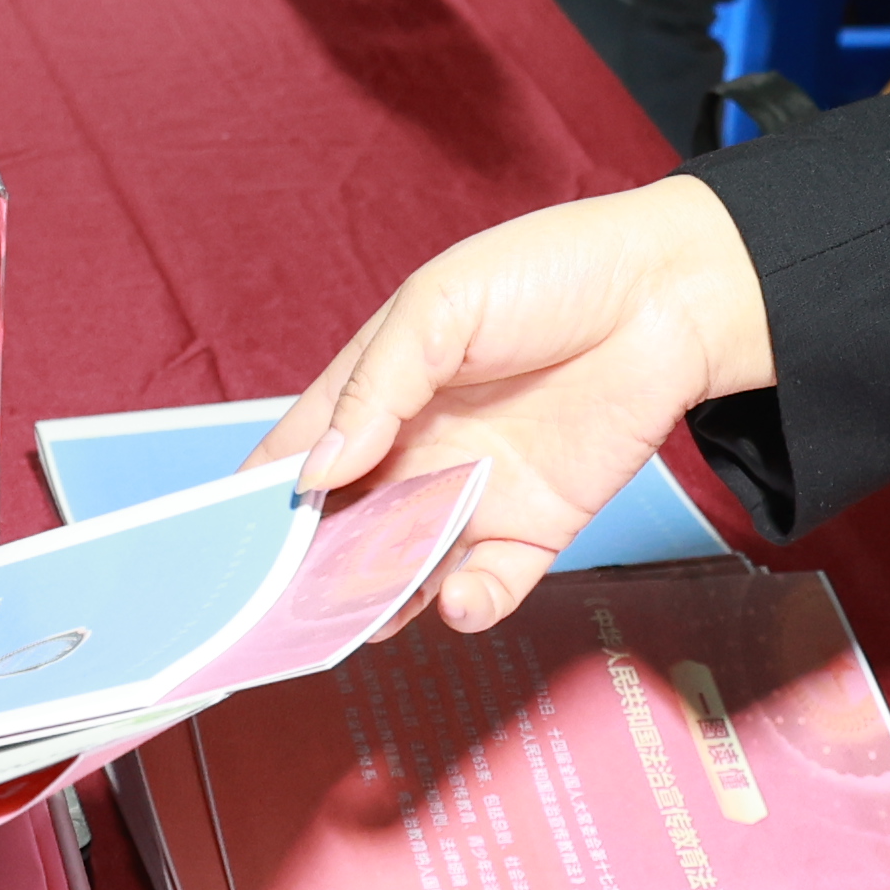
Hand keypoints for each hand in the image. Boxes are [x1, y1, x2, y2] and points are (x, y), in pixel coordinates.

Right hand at [265, 178, 773, 634]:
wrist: (670, 292)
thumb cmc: (550, 272)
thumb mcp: (442, 305)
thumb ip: (377, 388)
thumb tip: (317, 473)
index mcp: (376, 392)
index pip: (297, 457)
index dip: (257, 502)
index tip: (218, 551)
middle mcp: (414, 452)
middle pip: (340, 531)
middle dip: (307, 573)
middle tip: (280, 612)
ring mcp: (473, 494)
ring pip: (405, 572)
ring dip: (378, 601)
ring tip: (362, 617)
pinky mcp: (535, 528)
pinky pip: (489, 586)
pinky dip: (468, 604)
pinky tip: (459, 597)